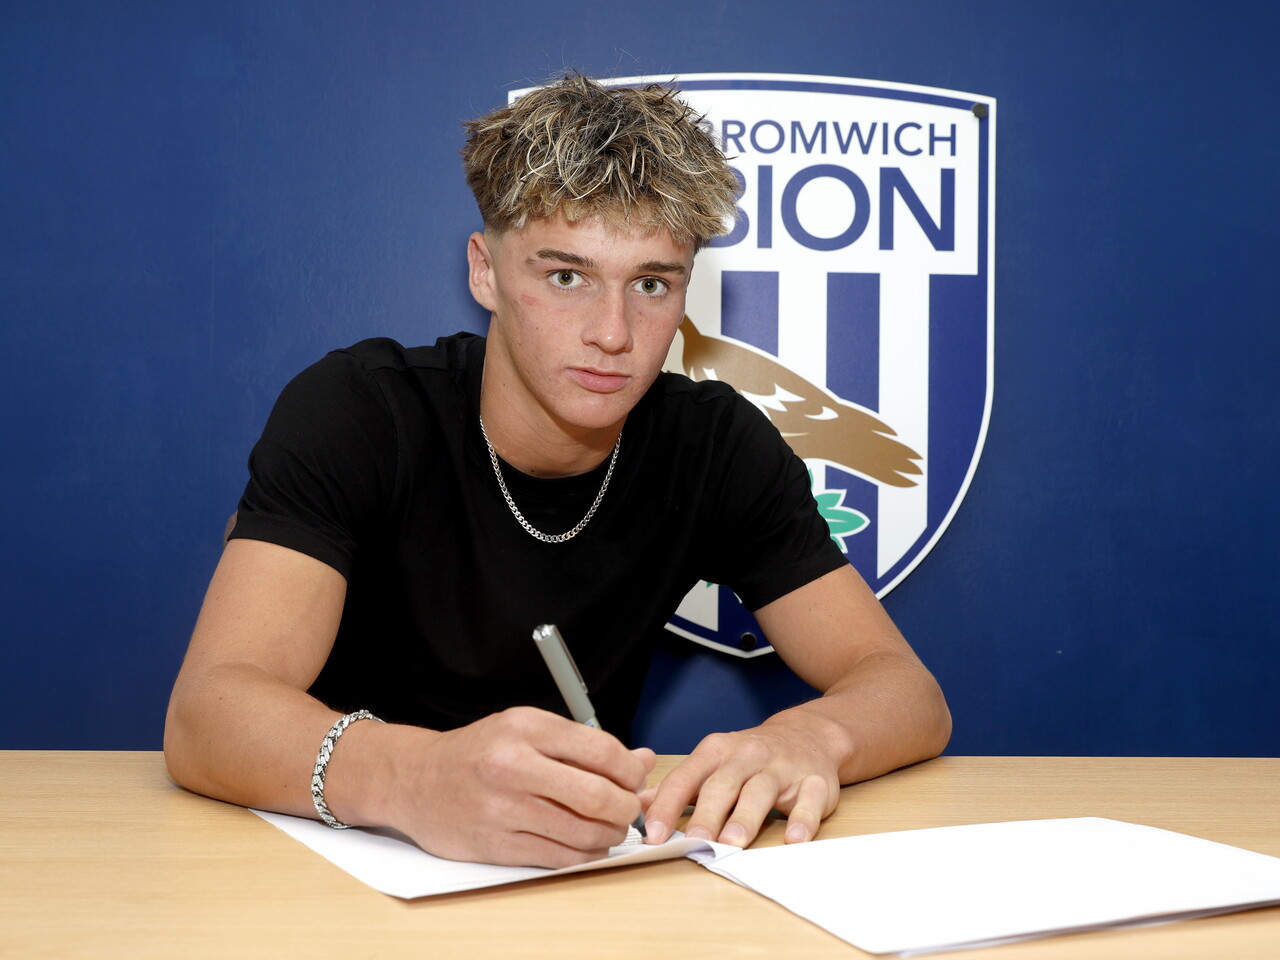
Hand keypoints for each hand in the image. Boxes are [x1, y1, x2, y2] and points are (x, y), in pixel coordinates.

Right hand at [387, 707, 653, 867]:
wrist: (416, 779)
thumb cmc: (479, 752)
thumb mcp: (527, 729)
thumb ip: (584, 745)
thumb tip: (642, 761)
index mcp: (526, 727)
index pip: (602, 752)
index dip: (630, 772)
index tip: (634, 780)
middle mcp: (514, 765)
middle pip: (598, 796)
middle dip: (626, 808)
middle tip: (629, 809)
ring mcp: (504, 809)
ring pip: (583, 832)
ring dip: (609, 835)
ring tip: (609, 828)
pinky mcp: (497, 845)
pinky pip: (559, 857)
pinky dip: (584, 855)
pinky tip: (586, 845)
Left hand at [642, 719, 841, 847]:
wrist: (808, 734)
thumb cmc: (750, 758)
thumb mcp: (711, 762)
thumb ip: (678, 785)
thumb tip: (638, 806)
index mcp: (715, 751)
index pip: (685, 778)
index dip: (667, 806)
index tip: (653, 835)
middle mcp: (747, 755)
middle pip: (723, 785)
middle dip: (707, 814)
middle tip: (695, 842)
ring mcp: (782, 767)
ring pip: (761, 791)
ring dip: (746, 818)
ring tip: (733, 844)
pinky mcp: (815, 782)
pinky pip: (809, 800)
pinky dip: (802, 819)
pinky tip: (794, 838)